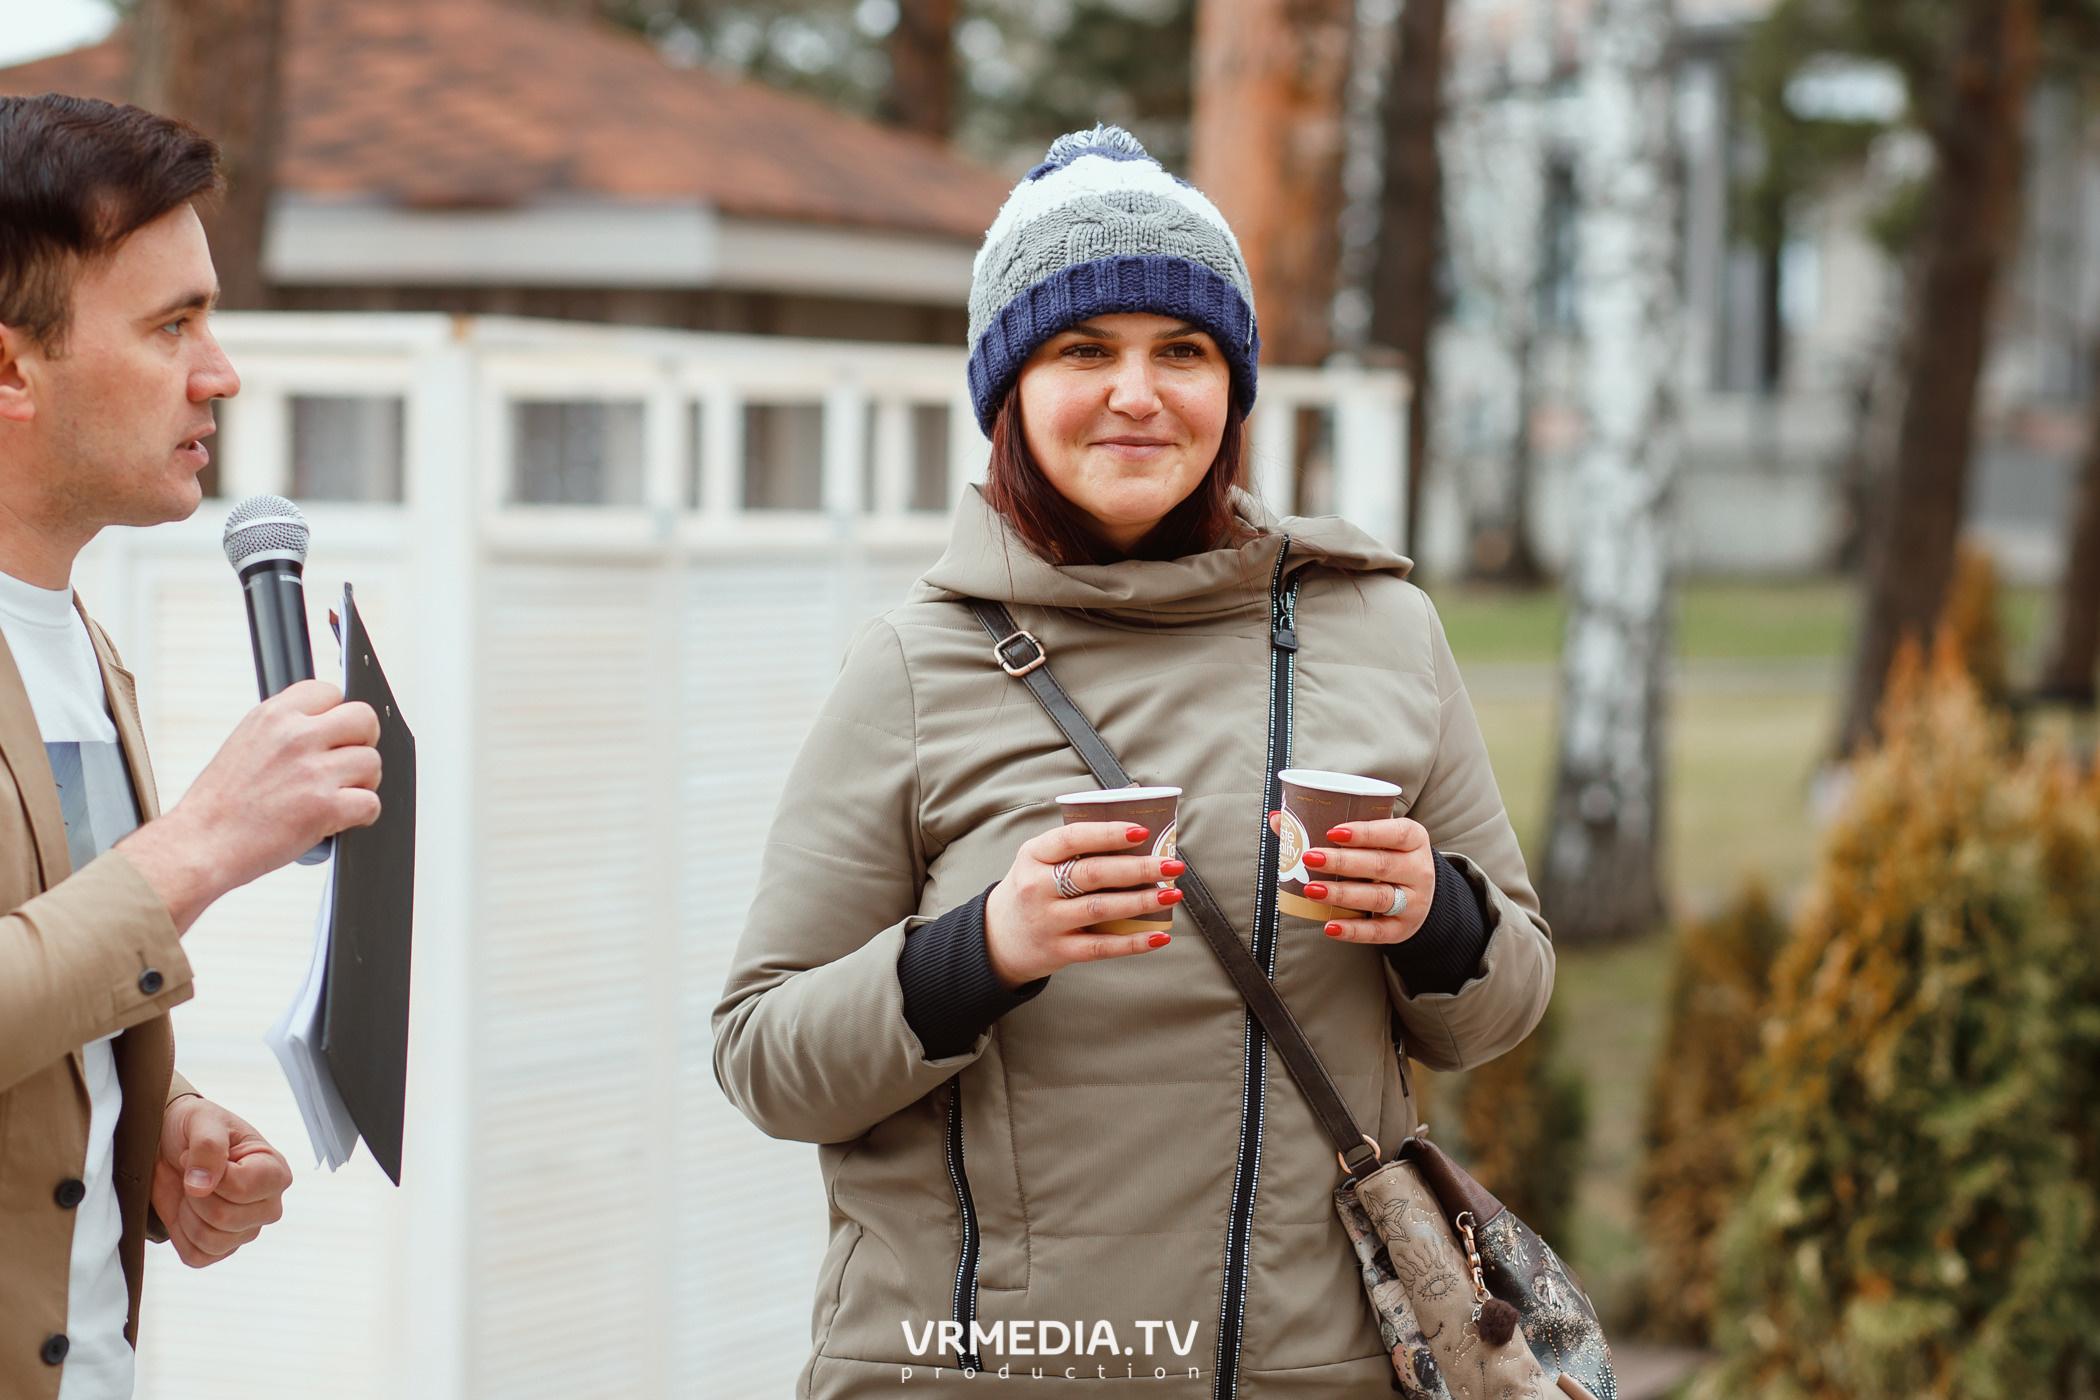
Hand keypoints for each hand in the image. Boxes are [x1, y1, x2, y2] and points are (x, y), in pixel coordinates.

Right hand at [119, 679, 381, 931]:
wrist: (200, 844)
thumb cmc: (220, 804)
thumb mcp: (246, 743)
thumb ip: (285, 729)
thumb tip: (326, 725)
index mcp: (274, 715)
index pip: (330, 691)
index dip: (336, 715)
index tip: (331, 735)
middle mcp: (296, 736)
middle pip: (364, 718)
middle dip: (362, 742)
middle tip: (346, 764)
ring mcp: (313, 771)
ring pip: (372, 762)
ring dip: (362, 783)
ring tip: (335, 795)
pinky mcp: (325, 806)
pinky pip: (371, 803)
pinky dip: (360, 815)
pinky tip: (338, 819)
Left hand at [152, 1096, 291, 1267]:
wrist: (169, 1144)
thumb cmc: (196, 1128)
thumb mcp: (203, 1121)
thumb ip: (207, 1147)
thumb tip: (202, 1186)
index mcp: (274, 1172)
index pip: (243, 1189)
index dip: (211, 1175)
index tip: (193, 1154)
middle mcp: (268, 1205)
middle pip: (226, 1219)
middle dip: (196, 1197)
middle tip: (193, 1175)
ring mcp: (246, 1229)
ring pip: (211, 1241)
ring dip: (188, 1216)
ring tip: (191, 1192)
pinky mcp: (222, 1248)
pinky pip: (197, 1257)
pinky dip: (182, 1235)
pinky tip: (187, 1212)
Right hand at [982, 820, 1183, 988]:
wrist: (998, 938)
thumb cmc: (1033, 890)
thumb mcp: (1039, 861)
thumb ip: (1077, 849)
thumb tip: (1137, 836)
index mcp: (1033, 855)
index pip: (1072, 839)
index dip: (1108, 834)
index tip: (1142, 832)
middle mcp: (1036, 887)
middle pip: (1093, 874)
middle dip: (1138, 869)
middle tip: (1172, 866)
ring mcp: (1047, 921)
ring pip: (1100, 909)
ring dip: (1141, 901)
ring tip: (1172, 894)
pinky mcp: (1058, 951)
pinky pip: (1101, 946)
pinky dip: (1134, 942)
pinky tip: (1159, 935)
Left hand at [1275, 813, 1434, 943]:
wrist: (1420, 895)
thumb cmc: (1387, 856)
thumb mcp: (1375, 838)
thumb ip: (1332, 826)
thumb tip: (1279, 819)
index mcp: (1414, 839)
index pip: (1395, 833)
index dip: (1365, 832)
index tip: (1333, 831)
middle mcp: (1418, 870)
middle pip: (1380, 865)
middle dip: (1342, 862)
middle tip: (1310, 857)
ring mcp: (1413, 902)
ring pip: (1377, 898)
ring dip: (1342, 894)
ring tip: (1311, 890)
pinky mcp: (1402, 929)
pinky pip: (1377, 931)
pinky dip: (1353, 930)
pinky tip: (1329, 926)